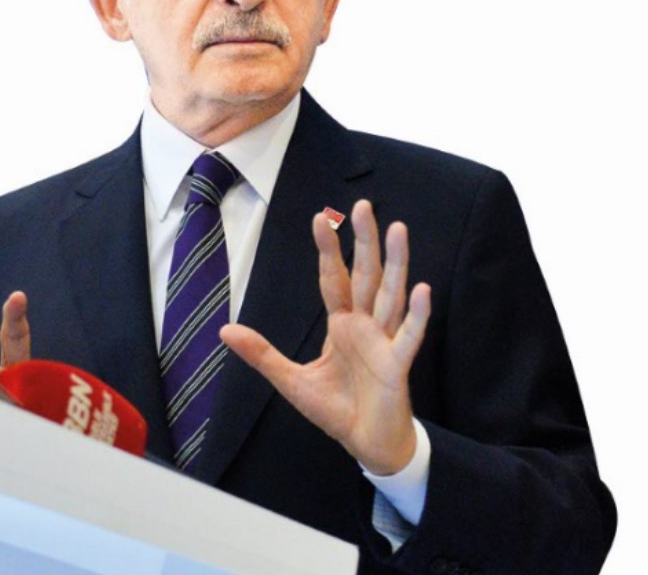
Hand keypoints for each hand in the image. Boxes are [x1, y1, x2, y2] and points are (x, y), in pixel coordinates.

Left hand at [219, 199, 430, 474]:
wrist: (365, 442)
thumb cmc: (336, 408)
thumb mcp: (290, 380)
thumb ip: (261, 354)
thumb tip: (225, 331)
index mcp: (341, 324)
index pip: (333, 279)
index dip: (328, 250)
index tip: (320, 218)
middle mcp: (365, 325)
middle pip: (366, 275)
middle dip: (364, 241)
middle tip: (363, 206)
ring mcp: (384, 341)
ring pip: (391, 294)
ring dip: (395, 263)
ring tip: (398, 229)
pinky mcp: (398, 365)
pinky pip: (409, 336)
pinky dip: (418, 314)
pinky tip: (423, 289)